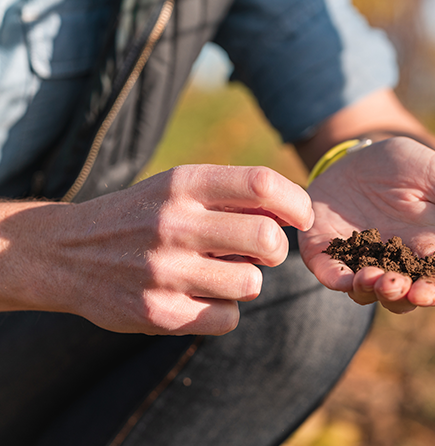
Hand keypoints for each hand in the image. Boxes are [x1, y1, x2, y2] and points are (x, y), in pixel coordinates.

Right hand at [0, 165, 313, 334]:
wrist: (65, 253)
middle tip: (259, 253)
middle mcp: (174, 223)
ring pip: (251, 285)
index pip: (262, 184)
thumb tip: (295, 215)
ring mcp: (164, 270)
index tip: (301, 219)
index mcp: (184, 184)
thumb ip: (233, 194)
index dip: (296, 203)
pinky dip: (224, 311)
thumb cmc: (143, 216)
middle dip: (274, 251)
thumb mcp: (177, 187)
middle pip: (267, 240)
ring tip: (221, 275)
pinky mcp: (157, 313)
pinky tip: (201, 297)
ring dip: (247, 283)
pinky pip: (227, 318)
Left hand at [298, 137, 434, 312]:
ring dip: (366, 290)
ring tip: (366, 277)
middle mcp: (397, 263)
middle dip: (396, 295)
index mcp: (431, 250)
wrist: (362, 153)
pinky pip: (330, 273)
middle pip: (401, 297)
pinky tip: (336, 276)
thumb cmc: (410, 166)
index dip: (433, 294)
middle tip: (389, 283)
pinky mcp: (328, 252)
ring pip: (365, 292)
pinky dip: (333, 278)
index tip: (425, 293)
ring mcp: (361, 260)